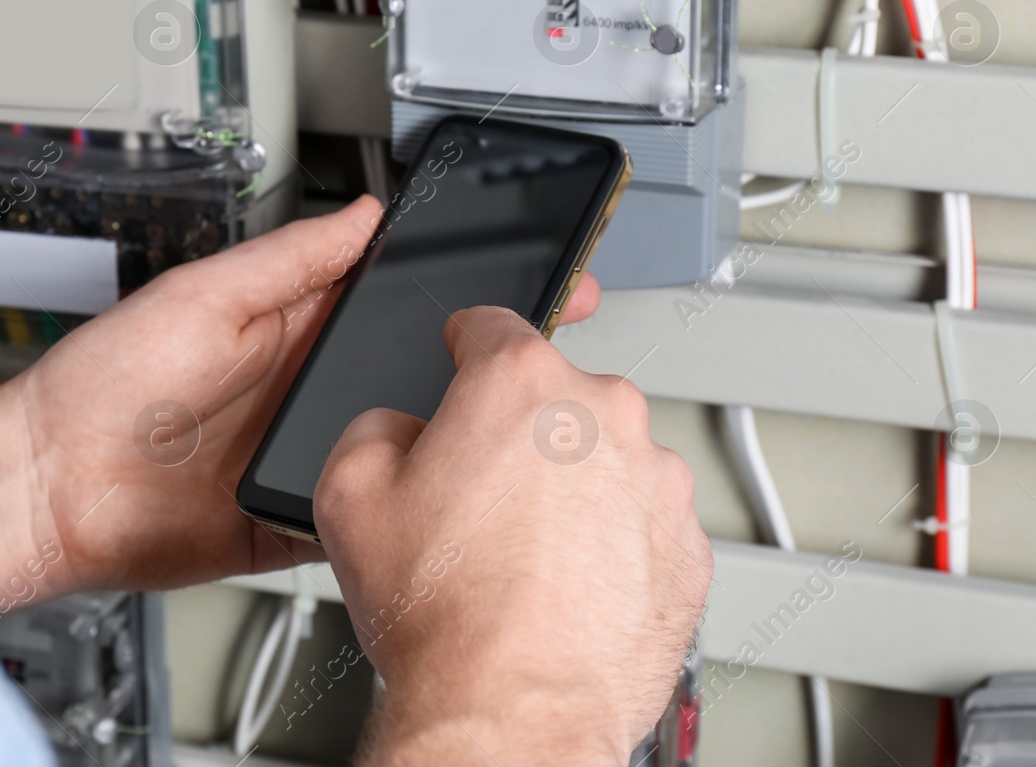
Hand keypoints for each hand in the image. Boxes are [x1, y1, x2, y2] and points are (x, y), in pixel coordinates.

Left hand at [0, 195, 603, 613]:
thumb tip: (363, 216)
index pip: (394, 298)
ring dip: (447, 439)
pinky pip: (366, 511)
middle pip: (410, 371)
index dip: (458, 287)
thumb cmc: (105, 384)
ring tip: (507, 428)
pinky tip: (444, 499)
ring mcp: (309, 454)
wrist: (54, 491)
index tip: (522, 272)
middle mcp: (309, 389)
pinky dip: (402, 510)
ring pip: (401, 444)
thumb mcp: (205, 298)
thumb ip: (289, 261)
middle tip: (543, 352)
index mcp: (293, 326)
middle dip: (478, 364)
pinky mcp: (298, 517)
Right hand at [315, 306, 709, 764]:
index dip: (463, 344)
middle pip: (553, 397)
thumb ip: (373, 427)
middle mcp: (603, 415)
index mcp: (521, 383)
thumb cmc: (445, 613)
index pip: (491, 324)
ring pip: (605, 458)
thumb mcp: (348, 493)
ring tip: (523, 556)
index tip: (463, 358)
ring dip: (571, 488)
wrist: (511, 710)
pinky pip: (642, 519)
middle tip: (477, 499)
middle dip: (516, 433)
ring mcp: (657, 480)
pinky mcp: (687, 545)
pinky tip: (565, 584)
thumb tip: (398, 429)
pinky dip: (612, 540)